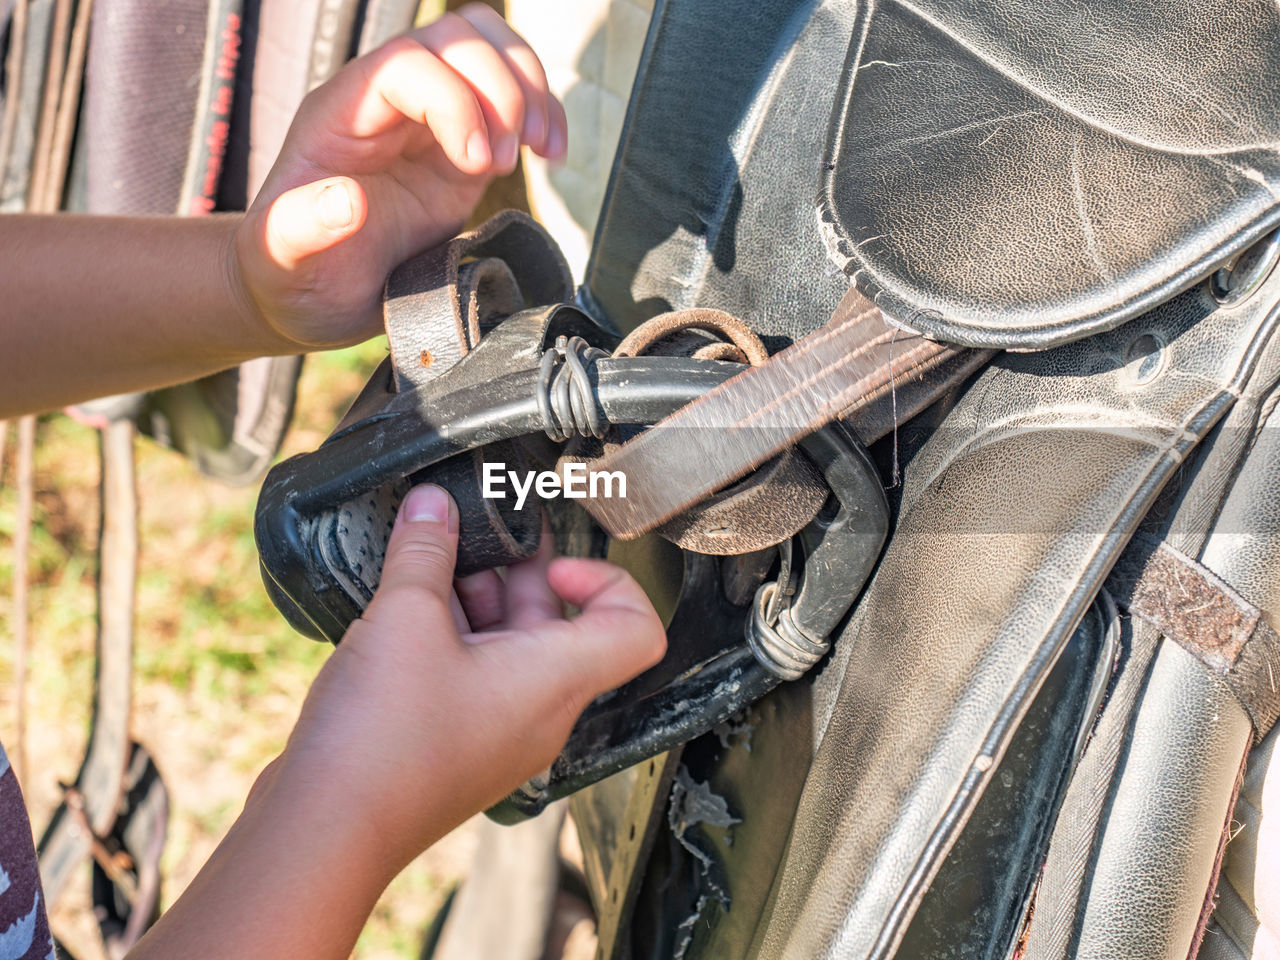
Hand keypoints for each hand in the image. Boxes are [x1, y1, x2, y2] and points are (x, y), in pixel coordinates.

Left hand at [232, 5, 566, 350]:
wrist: (312, 296)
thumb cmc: (291, 274)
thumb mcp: (282, 260)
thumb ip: (301, 228)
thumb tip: (346, 201)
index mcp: (341, 115)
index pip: (406, 64)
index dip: (455, 102)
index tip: (479, 165)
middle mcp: (387, 105)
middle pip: (456, 39)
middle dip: (501, 90)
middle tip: (512, 160)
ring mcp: (428, 123)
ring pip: (489, 52)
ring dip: (530, 90)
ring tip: (540, 150)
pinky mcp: (463, 152)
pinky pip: (513, 99)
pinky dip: (543, 114)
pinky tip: (551, 154)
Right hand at [272, 485, 665, 868]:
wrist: (326, 832)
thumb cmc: (381, 745)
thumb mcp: (404, 618)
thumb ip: (424, 551)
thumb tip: (431, 505)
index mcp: (554, 681)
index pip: (635, 628)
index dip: (608, 580)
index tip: (555, 561)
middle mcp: (539, 711)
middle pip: (557, 623)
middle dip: (516, 570)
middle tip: (475, 533)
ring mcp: (497, 730)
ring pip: (507, 645)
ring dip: (473, 597)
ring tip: (425, 564)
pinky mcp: (457, 741)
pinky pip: (471, 672)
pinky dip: (447, 633)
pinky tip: (401, 609)